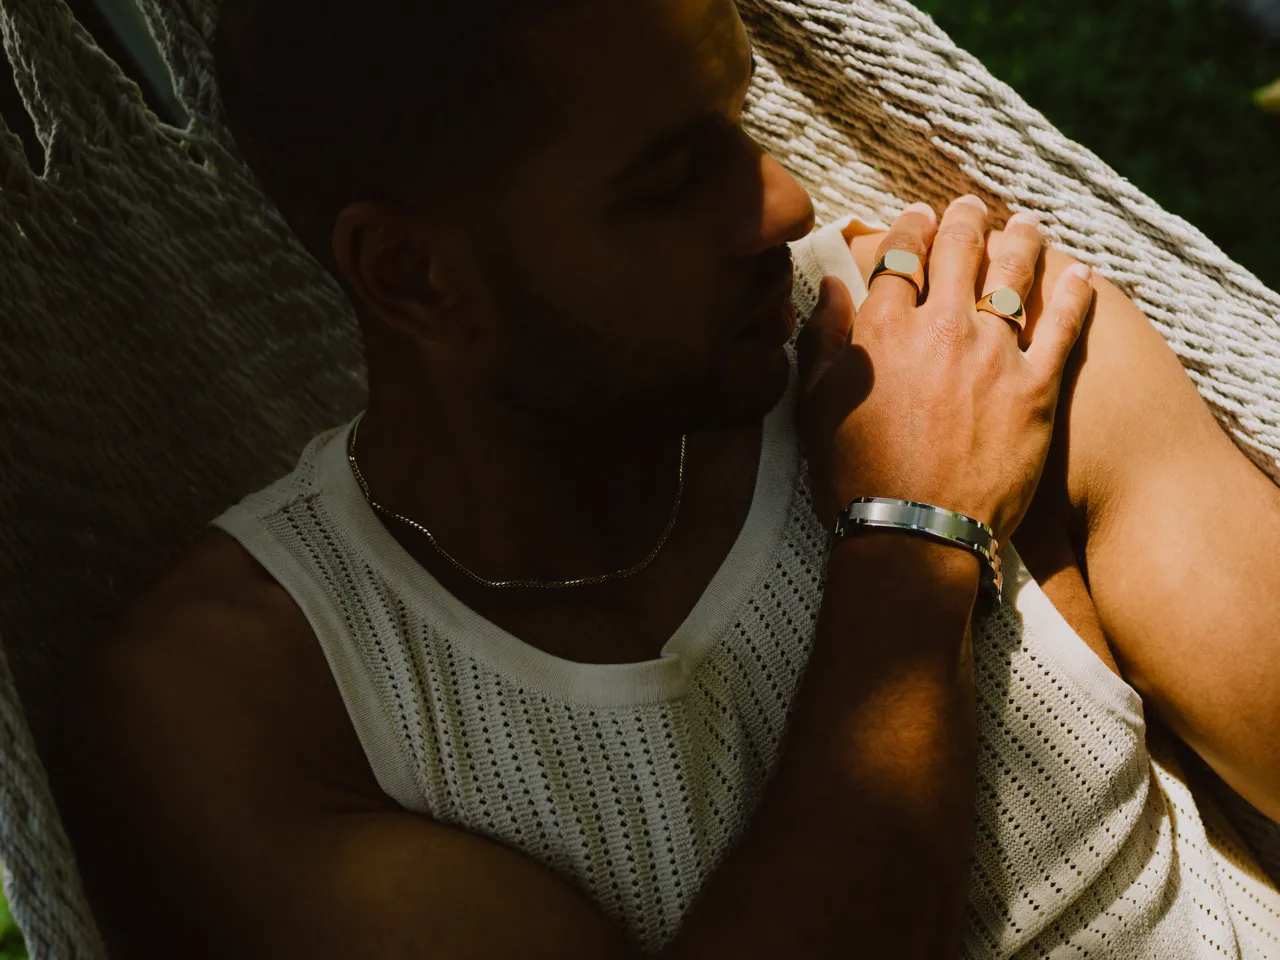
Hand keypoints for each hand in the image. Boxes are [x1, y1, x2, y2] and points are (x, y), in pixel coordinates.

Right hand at [795, 196, 1095, 543]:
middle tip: (969, 207)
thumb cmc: (854, 476)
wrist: (913, 533)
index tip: (915, 216)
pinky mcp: (1035, 388)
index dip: (908, 227)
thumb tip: (831, 289)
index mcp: (882, 329)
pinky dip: (1074, 294)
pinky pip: (1063, 327)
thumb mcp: (814, 407)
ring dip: (1020, 240)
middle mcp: (940, 328)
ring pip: (1013, 274)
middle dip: (963, 219)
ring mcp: (993, 354)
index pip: (899, 255)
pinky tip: (1082, 273)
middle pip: (958, 249)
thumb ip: (821, 340)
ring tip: (1026, 224)